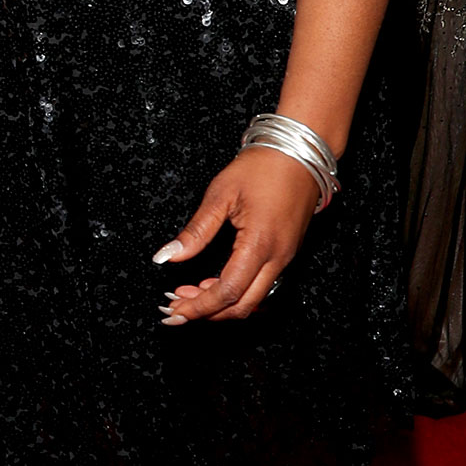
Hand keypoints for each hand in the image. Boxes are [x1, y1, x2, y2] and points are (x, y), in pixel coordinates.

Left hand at [152, 148, 319, 325]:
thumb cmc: (263, 166)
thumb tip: (166, 256)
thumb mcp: (220, 195)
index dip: (198, 307)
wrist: (299, 152)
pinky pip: (262, 285)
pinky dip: (236, 293)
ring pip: (254, 299)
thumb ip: (194, 231)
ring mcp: (285, 257)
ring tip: (188, 294)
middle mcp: (278, 257)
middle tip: (176, 307)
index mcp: (260, 244)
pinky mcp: (287, 253)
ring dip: (221, 304)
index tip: (174, 311)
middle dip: (207, 313)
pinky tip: (212, 284)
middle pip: (242, 306)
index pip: (226, 292)